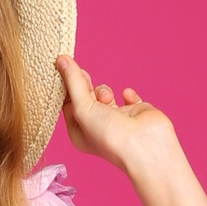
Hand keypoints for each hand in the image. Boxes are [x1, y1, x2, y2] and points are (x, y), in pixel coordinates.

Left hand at [55, 53, 179, 184]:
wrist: (145, 145)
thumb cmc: (109, 135)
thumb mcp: (82, 108)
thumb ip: (73, 82)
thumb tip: (61, 60)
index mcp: (79, 132)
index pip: (68, 104)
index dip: (67, 86)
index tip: (65, 69)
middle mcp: (97, 127)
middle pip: (85, 97)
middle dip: (85, 86)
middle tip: (84, 75)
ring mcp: (117, 119)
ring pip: (105, 94)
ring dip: (104, 91)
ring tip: (107, 98)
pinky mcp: (135, 112)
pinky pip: (128, 96)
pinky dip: (128, 94)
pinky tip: (128, 97)